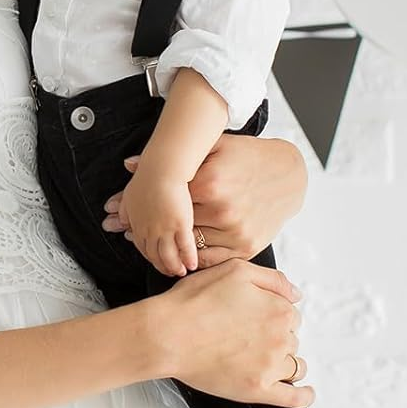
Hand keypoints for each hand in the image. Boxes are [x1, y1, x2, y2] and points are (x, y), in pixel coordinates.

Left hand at [103, 133, 307, 264]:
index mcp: (210, 182)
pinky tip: (180, 252)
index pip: (165, 199)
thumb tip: (128, 165)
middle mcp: (222, 209)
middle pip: (173, 225)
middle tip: (124, 231)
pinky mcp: (246, 248)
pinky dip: (193, 258)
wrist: (287, 174)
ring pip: (189, 245)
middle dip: (149, 227)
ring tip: (148, 243)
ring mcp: (235, 232)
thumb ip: (171, 157)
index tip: (119, 212)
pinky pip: (211, 260)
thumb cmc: (246, 157)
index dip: (142, 206)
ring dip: (168, 245)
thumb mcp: (211, 147)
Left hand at [121, 157, 198, 277]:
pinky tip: (192, 265)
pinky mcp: (180, 225)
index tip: (155, 260)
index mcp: (138, 223)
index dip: (149, 255)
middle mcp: (150, 230)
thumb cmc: (147, 176)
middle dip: (162, 266)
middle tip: (169, 272)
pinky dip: (188, 258)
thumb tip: (109, 209)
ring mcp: (165, 229)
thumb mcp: (129, 193)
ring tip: (181, 271)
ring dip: (174, 266)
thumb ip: (123, 205)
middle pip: (155, 255)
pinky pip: (185, 247)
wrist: (161, 169)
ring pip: (169, 255)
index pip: (142, 245)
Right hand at [152, 259, 312, 407]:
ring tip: (264, 356)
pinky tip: (306, 392)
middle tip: (249, 332)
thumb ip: (272, 279)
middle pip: (291, 338)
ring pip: (294, 364)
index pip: (290, 312)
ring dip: (285, 359)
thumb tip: (296, 294)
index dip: (273, 311)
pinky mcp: (258, 391)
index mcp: (278, 309)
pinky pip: (293, 398)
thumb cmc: (196, 299)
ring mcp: (271, 368)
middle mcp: (280, 339)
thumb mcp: (235, 270)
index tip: (255, 314)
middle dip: (276, 335)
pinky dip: (304, 395)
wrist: (170, 334)